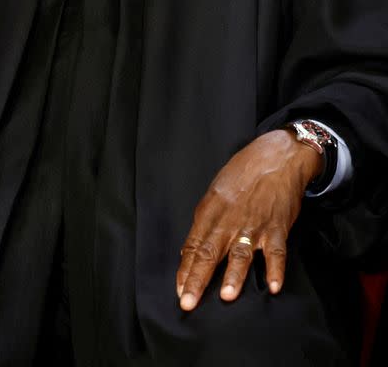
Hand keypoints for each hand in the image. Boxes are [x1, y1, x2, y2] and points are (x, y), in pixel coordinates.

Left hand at [176, 129, 321, 311]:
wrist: (276, 156)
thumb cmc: (243, 173)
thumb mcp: (216, 190)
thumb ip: (206, 220)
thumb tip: (192, 249)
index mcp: (211, 209)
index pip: (194, 243)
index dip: (186, 268)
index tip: (179, 289)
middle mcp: (230, 219)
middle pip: (211, 252)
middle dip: (198, 279)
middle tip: (188, 302)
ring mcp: (254, 224)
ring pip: (241, 252)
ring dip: (234, 275)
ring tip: (226, 296)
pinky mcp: (277, 226)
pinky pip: (276, 251)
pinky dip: (275, 269)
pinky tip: (272, 286)